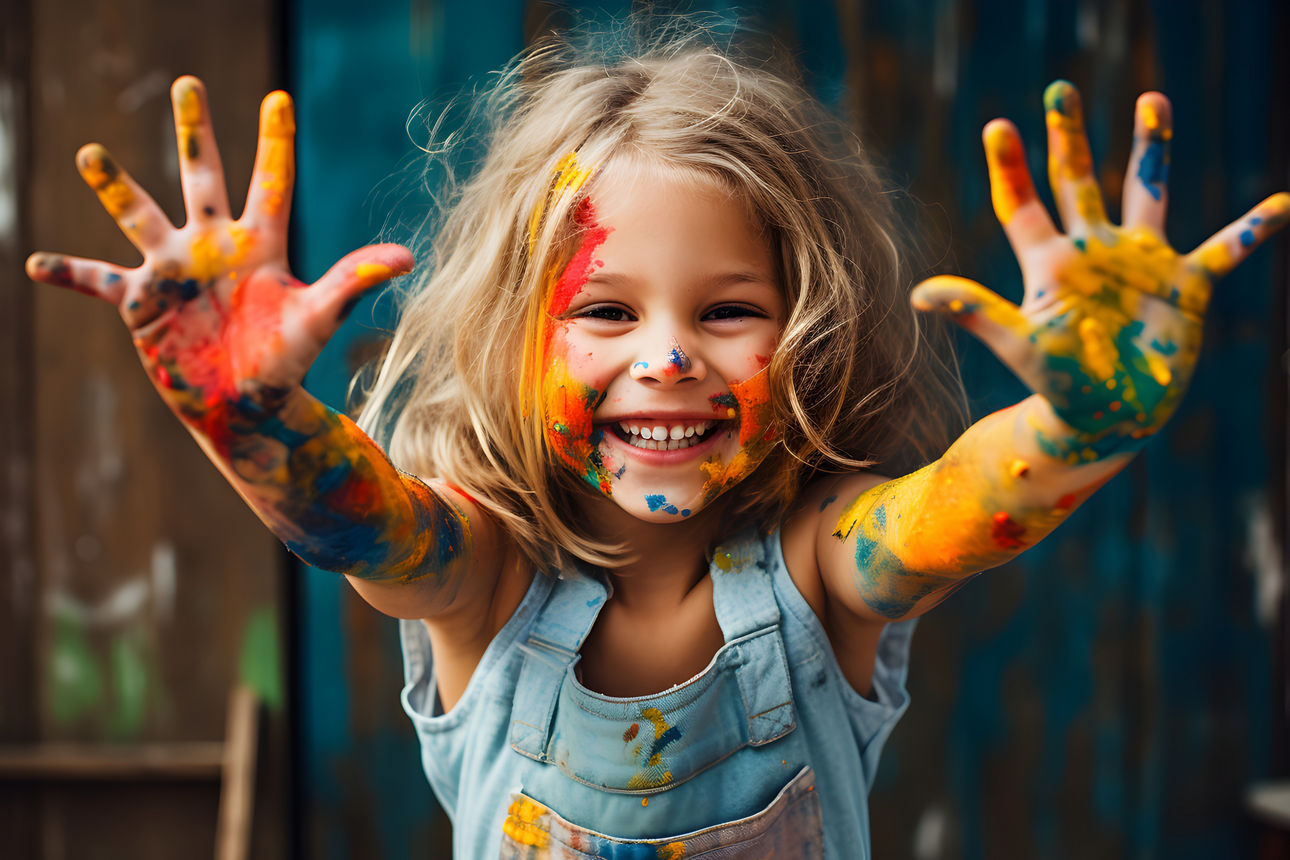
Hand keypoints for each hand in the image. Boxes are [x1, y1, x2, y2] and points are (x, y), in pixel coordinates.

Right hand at [25, 76, 411, 425]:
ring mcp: (175, 270)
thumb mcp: (317, 317)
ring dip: (115, 188)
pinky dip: (69, 272)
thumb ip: (353, 281)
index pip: (270, 182)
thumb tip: (406, 257)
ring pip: (140, 215)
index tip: (277, 96)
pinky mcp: (142, 303)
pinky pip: (98, 279)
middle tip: (188, 84)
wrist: (246, 408)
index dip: (273, 141)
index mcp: (260, 245)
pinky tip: (36, 264)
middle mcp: (215, 246)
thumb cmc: (286, 364)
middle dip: (193, 133)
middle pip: (202, 177)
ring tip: (91, 155)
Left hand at [913, 80, 1287, 460]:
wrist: (1107, 421)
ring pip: (1147, 192)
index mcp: (1052, 264)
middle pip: (1078, 182)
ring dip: (1151, 148)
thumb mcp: (1020, 345)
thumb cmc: (1059, 387)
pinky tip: (1282, 205)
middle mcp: (1094, 253)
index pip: (1024, 206)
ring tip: (1152, 99)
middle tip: (1059, 90)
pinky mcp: (1185, 288)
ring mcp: (1141, 265)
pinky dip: (1253, 230)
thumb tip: (919, 295)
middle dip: (1069, 137)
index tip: (997, 125)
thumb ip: (978, 313)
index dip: (1011, 167)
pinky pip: (1226, 250)